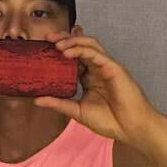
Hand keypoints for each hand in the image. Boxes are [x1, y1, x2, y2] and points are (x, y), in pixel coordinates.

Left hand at [37, 27, 157, 144]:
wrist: (130, 128)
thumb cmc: (109, 121)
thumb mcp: (77, 111)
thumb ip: (58, 104)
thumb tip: (36, 100)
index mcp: (89, 78)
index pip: (73, 57)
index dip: (59, 50)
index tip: (43, 48)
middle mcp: (97, 69)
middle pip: (80, 45)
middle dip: (64, 38)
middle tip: (47, 38)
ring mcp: (106, 66)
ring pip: (88, 44)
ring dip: (72, 41)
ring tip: (56, 43)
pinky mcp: (113, 67)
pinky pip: (96, 53)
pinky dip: (81, 49)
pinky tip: (67, 52)